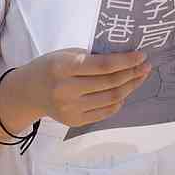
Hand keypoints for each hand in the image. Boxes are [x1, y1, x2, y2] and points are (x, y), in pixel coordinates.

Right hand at [20, 48, 150, 126]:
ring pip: (112, 98)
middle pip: (110, 83)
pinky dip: (118, 101)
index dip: (126, 61)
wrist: (29, 91)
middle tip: (145, 66)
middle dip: (132, 73)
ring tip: (138, 77)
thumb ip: (91, 56)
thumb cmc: (49, 67)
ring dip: (130, 87)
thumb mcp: (65, 54)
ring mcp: (71, 108)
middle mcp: (67, 89)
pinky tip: (123, 91)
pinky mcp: (76, 120)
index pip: (103, 65)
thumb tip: (124, 57)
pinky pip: (106, 111)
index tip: (141, 56)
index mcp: (63, 67)